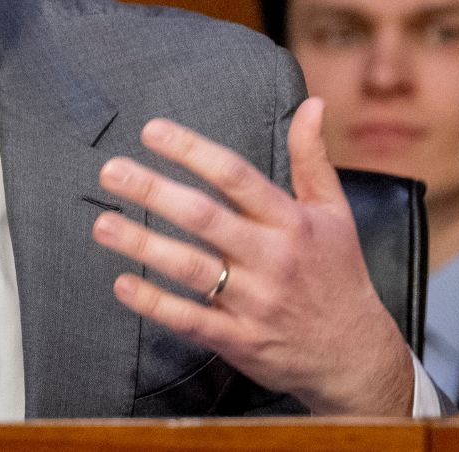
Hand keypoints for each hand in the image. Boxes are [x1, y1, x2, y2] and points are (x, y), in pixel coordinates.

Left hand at [90, 97, 413, 414]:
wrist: (355, 355)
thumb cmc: (338, 274)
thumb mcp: (334, 212)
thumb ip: (313, 157)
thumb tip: (311, 102)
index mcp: (291, 222)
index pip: (236, 177)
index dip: (192, 151)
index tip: (152, 131)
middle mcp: (271, 258)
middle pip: (204, 217)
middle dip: (154, 191)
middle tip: (112, 171)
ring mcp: (254, 301)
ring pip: (190, 268)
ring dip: (143, 243)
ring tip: (103, 223)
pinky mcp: (240, 339)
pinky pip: (190, 320)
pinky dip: (154, 303)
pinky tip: (122, 284)